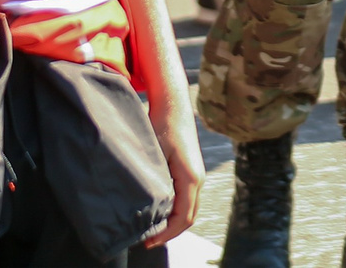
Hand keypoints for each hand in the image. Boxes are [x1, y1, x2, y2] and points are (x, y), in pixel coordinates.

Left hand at [142, 93, 204, 245]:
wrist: (173, 104)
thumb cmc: (161, 125)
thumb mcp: (155, 155)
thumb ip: (156, 183)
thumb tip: (148, 209)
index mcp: (190, 178)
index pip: (183, 218)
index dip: (167, 234)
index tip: (149, 241)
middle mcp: (198, 178)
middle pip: (189, 217)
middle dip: (170, 232)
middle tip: (148, 240)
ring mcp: (197, 174)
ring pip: (189, 208)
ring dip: (173, 222)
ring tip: (152, 229)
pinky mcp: (192, 170)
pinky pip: (187, 198)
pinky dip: (176, 210)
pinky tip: (160, 211)